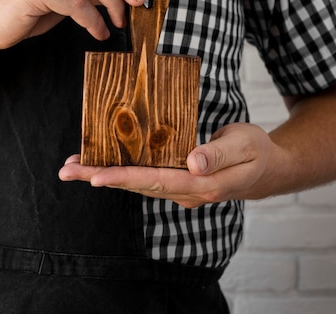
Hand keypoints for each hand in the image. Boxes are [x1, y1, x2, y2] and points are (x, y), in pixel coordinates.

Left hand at [59, 122, 282, 207]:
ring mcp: (180, 189)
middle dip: (100, 177)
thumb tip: (192, 161)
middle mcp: (186, 191)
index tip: (96, 176)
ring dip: (103, 175)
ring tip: (73, 167)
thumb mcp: (244, 145)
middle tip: (67, 170)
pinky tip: (100, 164)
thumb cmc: (257, 152)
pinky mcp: (176, 182)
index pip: (157, 180)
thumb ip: (219, 154)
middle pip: (137, 185)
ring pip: (137, 183)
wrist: (268, 170)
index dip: (125, 178)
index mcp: (203, 183)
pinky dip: (120, 172)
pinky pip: (144, 178)